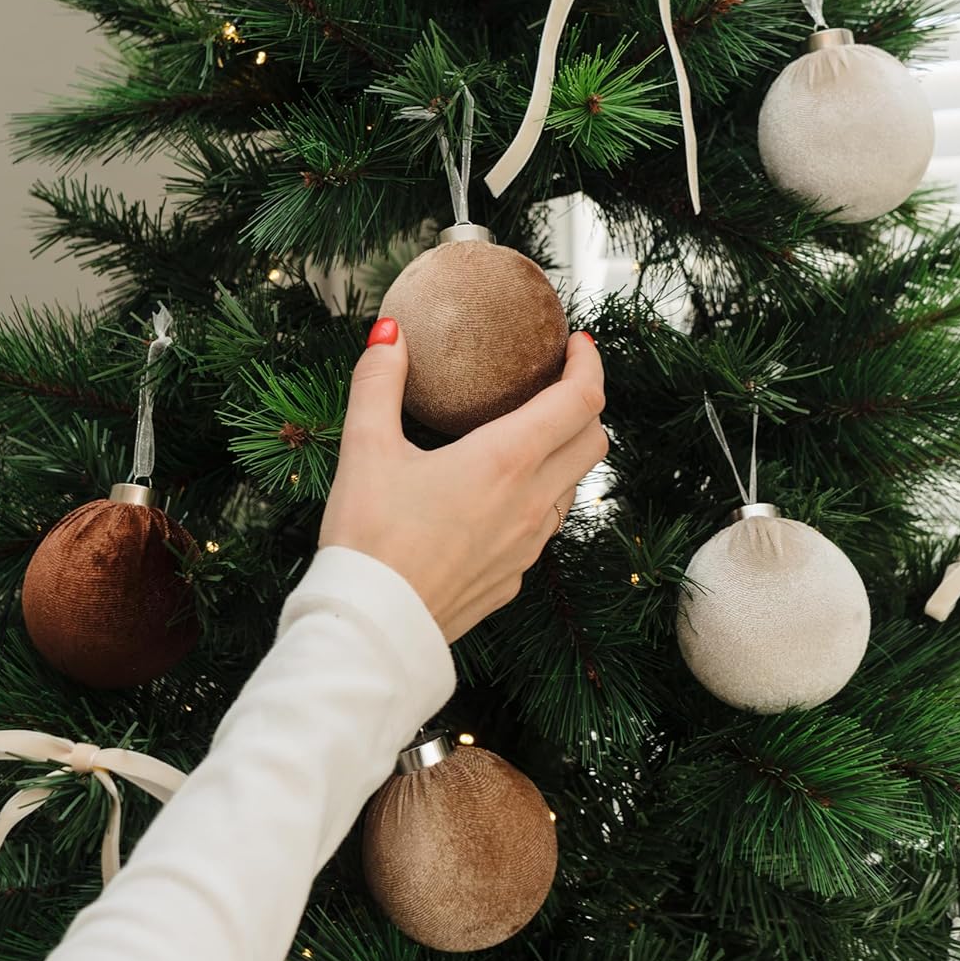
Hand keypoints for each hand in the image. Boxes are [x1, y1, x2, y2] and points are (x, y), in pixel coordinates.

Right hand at [319, 319, 607, 642]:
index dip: (589, 363)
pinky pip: (545, 526)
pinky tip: (500, 494)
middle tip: (555, 383)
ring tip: (528, 433)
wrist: (371, 628)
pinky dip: (540, 496)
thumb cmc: (369, 538)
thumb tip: (390, 332)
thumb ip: (379, 381)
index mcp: (506, 460)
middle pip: (593, 441)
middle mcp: (531, 502)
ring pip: (573, 486)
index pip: (581, 400)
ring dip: (565, 452)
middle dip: (585, 404)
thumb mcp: (366, 448)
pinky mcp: (514, 578)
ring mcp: (528, 545)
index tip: (578, 342)